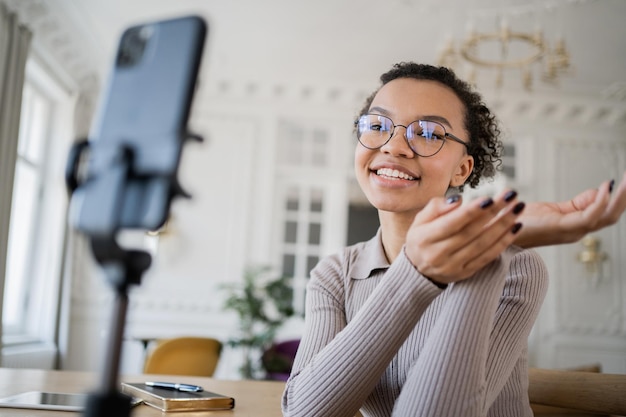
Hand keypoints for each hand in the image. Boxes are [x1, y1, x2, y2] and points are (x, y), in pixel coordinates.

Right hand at [405, 189, 524, 284]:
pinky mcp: (465, 273)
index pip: (451, 224)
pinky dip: (503, 243)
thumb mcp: (420, 220)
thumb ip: (436, 208)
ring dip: (503, 226)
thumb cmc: (421, 239)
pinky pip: (487, 257)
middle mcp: (438, 254)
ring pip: (482, 245)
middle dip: (494, 213)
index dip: (471, 212)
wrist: (417, 272)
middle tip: (512, 195)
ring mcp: (453, 266)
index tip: (489, 198)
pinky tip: (515, 228)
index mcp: (424, 238)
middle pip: (471, 233)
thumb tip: (458, 200)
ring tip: (518, 208)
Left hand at [515, 171, 625, 247]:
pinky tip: (606, 188)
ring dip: (620, 198)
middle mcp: (577, 231)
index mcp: (576, 226)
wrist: (498, 230)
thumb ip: (576, 203)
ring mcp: (571, 231)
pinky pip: (589, 217)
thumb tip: (599, 191)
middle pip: (611, 215)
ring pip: (606, 216)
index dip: (616, 197)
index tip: (623, 180)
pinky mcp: (562, 228)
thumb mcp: (553, 209)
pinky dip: (599, 202)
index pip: (604, 212)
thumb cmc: (521, 220)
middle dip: (625, 197)